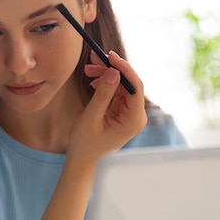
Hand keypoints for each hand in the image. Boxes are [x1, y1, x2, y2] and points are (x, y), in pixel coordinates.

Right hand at [67, 50, 146, 164]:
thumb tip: (113, 72)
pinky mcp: (122, 114)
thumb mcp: (92, 117)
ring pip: (121, 86)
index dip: (124, 68)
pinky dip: (105, 84)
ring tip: (88, 70)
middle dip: (112, 69)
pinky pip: (117, 93)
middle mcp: (136, 116)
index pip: (135, 86)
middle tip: (94, 58)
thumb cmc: (86, 145)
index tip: (109, 56)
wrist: (83, 163)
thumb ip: (103, 93)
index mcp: (134, 120)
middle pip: (129, 83)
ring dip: (106, 75)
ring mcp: (130, 115)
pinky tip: (93, 82)